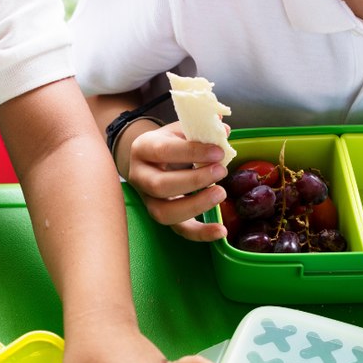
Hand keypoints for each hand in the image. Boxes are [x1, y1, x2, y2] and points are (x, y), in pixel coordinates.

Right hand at [126, 121, 231, 241]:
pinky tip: (221, 231)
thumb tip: (223, 130)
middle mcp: (139, 177)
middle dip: (194, 180)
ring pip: (164, 213)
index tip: (218, 152)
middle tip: (221, 171)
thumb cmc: (169, 143)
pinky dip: (200, 233)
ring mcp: (148, 200)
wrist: (151, 159)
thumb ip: (200, 129)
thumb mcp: (179, 130)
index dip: (192, 152)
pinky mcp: (161, 215)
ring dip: (195, 205)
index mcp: (143, 149)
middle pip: (160, 186)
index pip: (163, 151)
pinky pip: (178, 230)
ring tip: (220, 193)